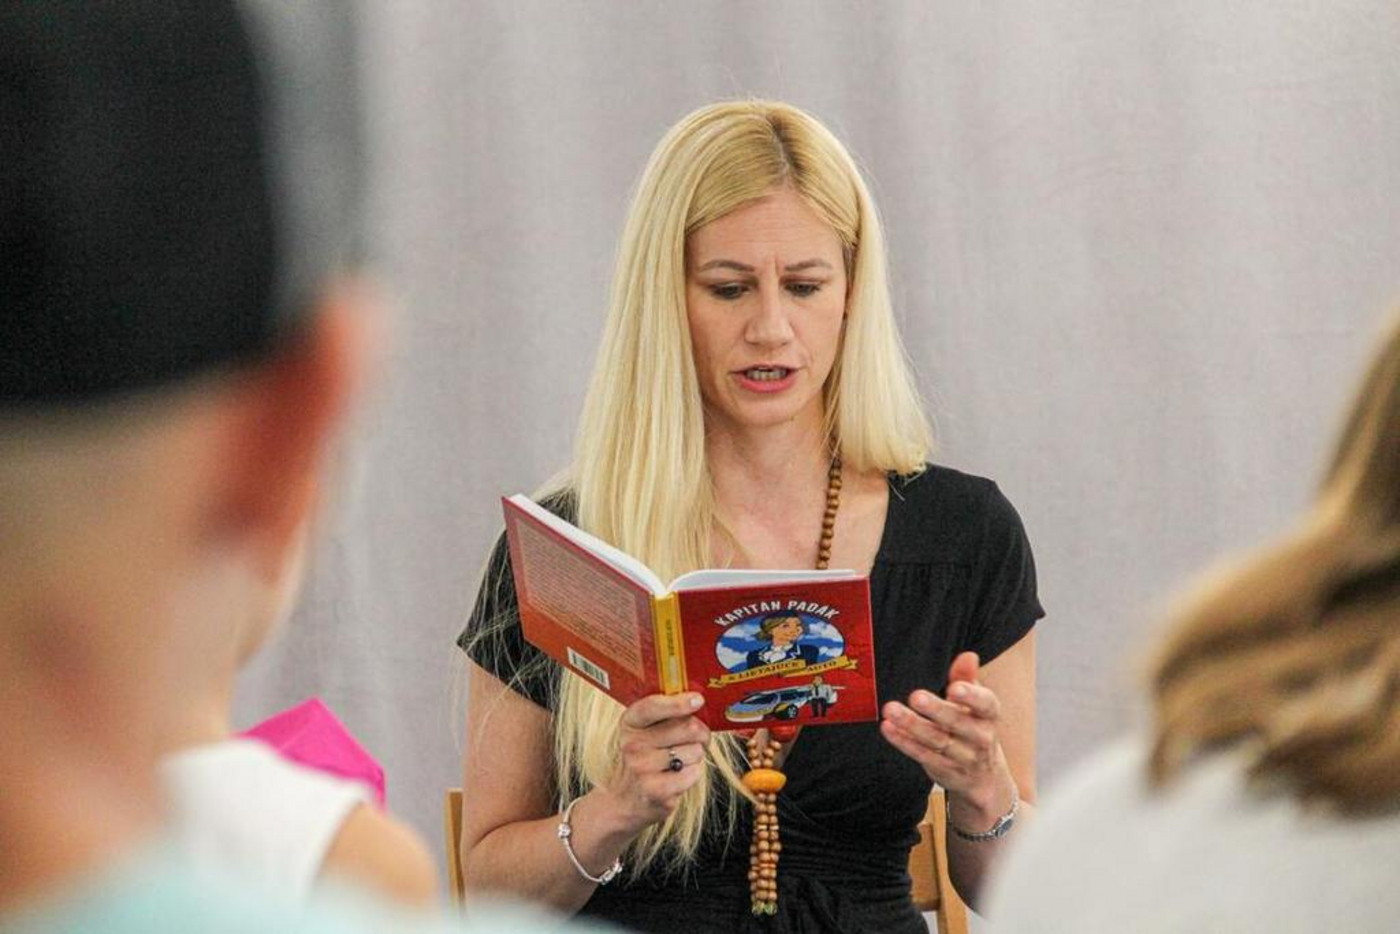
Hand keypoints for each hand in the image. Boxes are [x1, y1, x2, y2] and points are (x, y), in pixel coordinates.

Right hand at [602, 692, 709, 833]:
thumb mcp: (646, 731)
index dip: (679, 702)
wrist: (627, 799)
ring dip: (695, 756)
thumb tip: (697, 701)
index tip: (698, 700)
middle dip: (701, 732)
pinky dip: (693, 774)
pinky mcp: (656, 791)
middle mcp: (632, 744)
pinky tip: (677, 777)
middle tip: (697, 738)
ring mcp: (642, 769)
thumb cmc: (646, 757)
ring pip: (695, 751)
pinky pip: (694, 773)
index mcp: (630, 723)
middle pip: (688, 727)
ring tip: (680, 761)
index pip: (654, 706)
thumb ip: (667, 713)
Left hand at [880, 652, 1015, 825]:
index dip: (972, 696)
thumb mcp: (976, 704)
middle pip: (958, 722)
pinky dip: (904, 742)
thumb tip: (968, 655)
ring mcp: (963, 757)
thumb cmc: (974, 726)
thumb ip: (968, 678)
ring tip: (891, 709)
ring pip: (936, 740)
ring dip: (912, 725)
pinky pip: (922, 755)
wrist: (983, 776)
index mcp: (989, 715)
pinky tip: (888, 727)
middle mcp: (981, 738)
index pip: (986, 704)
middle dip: (937, 709)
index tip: (954, 688)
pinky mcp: (944, 770)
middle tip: (915, 696)